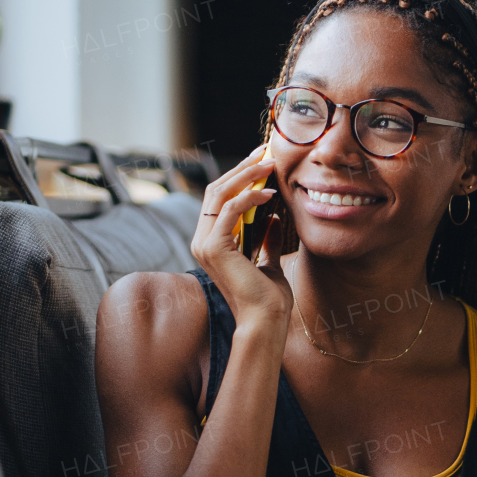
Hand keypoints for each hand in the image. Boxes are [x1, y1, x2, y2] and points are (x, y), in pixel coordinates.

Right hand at [192, 145, 292, 340]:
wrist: (266, 322)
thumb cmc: (268, 299)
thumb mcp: (269, 261)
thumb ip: (267, 238)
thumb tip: (274, 218)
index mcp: (211, 243)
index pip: (220, 199)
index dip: (239, 177)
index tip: (261, 162)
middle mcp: (201, 241)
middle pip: (217, 191)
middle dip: (242, 169)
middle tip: (265, 154)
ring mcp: (204, 244)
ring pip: (220, 195)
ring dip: (246, 176)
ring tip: (270, 165)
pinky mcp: (214, 248)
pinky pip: (230, 210)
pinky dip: (250, 197)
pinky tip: (270, 193)